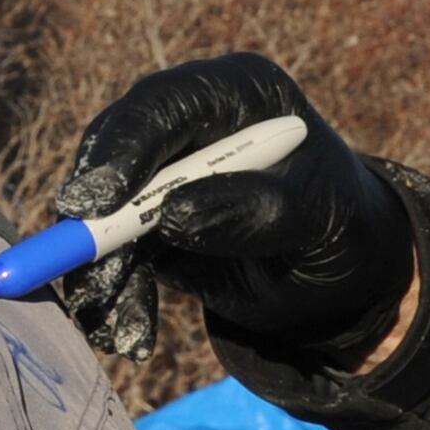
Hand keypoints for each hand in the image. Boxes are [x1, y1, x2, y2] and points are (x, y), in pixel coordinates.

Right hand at [52, 55, 413, 368]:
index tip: (94, 204)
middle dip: (97, 222)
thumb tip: (173, 214)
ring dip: (101, 273)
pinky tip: (131, 337)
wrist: (343, 278)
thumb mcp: (316, 219)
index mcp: (237, 93)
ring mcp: (165, 173)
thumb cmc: (343, 229)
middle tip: (85, 273)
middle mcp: (191, 124)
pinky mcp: (149, 224)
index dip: (122, 150)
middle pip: (115, 155)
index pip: (163, 106)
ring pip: (105, 213)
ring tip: (117, 330)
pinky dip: (115, 295)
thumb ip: (254, 210)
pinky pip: (115, 255)